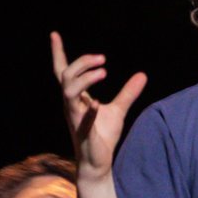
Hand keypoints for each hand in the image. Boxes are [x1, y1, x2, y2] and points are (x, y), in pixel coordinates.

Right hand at [51, 31, 147, 178]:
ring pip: (68, 92)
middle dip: (81, 63)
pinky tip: (97, 103)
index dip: (58, 53)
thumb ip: (128, 92)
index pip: (63, 72)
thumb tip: (142, 74)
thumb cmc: (102, 136)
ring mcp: (76, 119)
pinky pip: (82, 120)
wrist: (99, 163)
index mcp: (76, 98)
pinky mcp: (84, 133)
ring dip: (84, 80)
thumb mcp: (118, 110)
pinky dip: (89, 110)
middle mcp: (71, 105)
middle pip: (66, 76)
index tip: (54, 34)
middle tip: (103, 60)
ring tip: (103, 72)